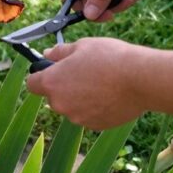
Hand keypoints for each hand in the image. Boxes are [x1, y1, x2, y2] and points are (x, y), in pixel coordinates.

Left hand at [25, 38, 146, 130]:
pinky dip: (94, 107)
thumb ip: (60, 52)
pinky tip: (110, 94)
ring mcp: (78, 118)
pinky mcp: (95, 126)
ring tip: (101, 82)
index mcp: (52, 82)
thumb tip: (47, 54)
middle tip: (84, 72)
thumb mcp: (82, 46)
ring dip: (80, 97)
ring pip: (72, 107)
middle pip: (54, 97)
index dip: (40, 76)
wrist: (140, 79)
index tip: (53, 70)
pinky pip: (88, 115)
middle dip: (64, 86)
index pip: (32, 84)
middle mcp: (60, 104)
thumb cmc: (109, 58)